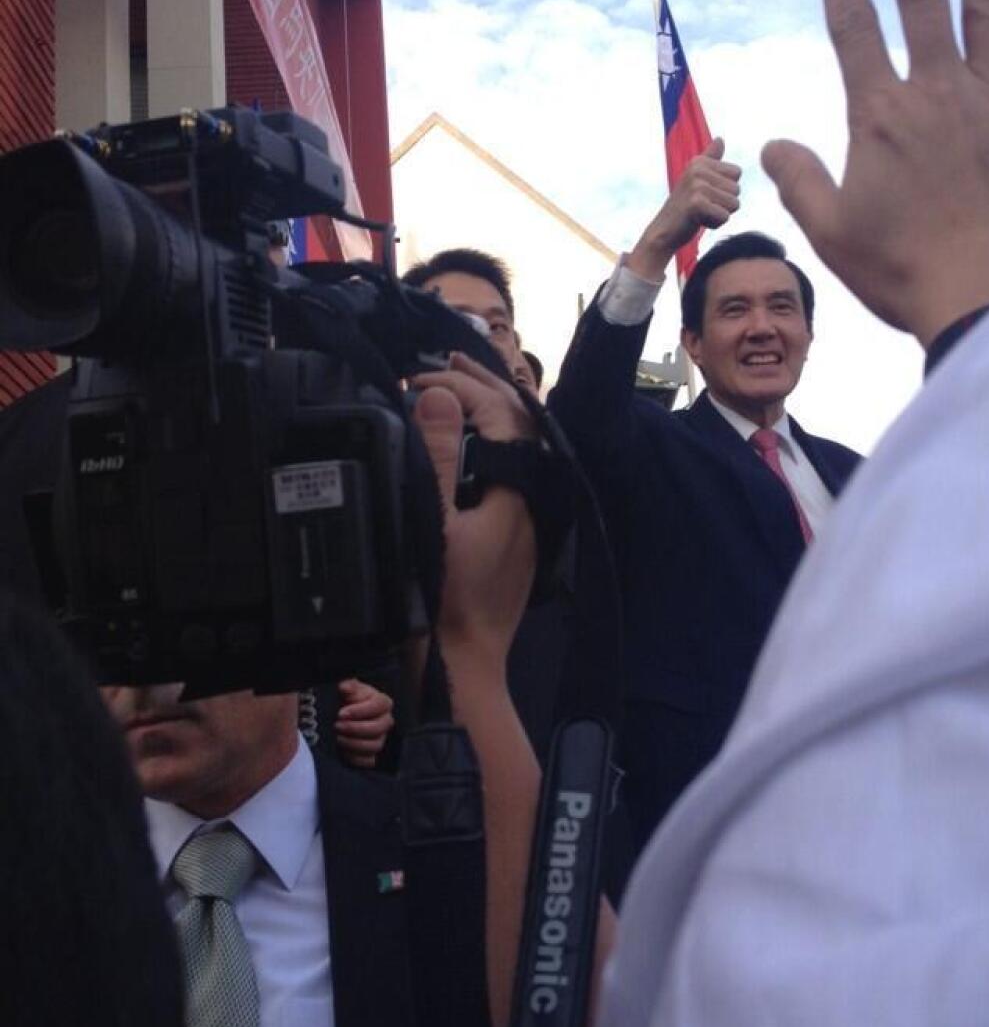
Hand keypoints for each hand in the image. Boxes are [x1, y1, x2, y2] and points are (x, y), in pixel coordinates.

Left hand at [334, 678, 394, 769]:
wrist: (343, 716)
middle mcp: (386, 721)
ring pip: (375, 745)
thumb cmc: (347, 700)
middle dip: (355, 728)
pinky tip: (342, 752)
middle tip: (337, 726)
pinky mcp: (374, 754)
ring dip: (354, 743)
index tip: (341, 713)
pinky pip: (370, 761)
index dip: (360, 710)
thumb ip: (348, 686)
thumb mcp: (347, 689)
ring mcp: (381, 738)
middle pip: (378, 728)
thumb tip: (344, 687)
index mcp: (382, 702)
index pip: (379, 705)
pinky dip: (356, 758)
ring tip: (338, 738)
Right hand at [409, 352, 536, 666]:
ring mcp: (526, 517)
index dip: (461, 386)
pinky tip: (460, 441)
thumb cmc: (443, 602)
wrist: (463, 665)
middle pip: (517, 423)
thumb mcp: (430, 523)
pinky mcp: (515, 533)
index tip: (417, 378)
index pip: (502, 413)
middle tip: (441, 361)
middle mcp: (532, 499)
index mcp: (519, 491)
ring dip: (483, 411)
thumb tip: (436, 397)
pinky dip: (484, 442)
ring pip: (514, 445)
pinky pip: (507, 469)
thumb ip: (434, 457)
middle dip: (480, 385)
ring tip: (450, 387)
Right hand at [628, 138, 741, 282]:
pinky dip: (715, 224)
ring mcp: (696, 185)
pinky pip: (725, 216)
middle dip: (724, 204)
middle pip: (737, 189)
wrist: (663, 231)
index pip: (737, 173)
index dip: (726, 189)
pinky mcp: (696, 204)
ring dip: (720, 214)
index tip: (706, 195)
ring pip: (734, 204)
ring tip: (700, 214)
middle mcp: (698, 169)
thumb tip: (721, 139)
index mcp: (700, 161)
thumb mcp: (697, 179)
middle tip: (702, 207)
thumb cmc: (684, 207)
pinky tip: (698, 221)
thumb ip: (711, 159)